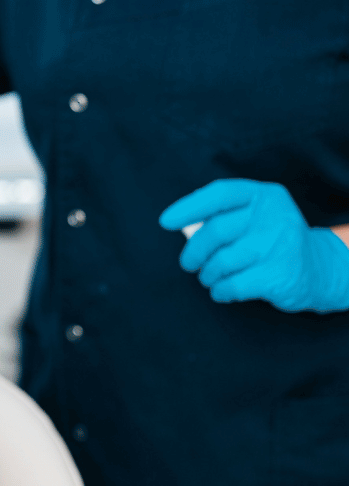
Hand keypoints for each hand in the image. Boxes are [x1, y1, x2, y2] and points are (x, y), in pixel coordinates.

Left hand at [159, 178, 348, 311]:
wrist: (318, 269)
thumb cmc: (271, 241)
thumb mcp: (255, 217)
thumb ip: (224, 215)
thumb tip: (181, 225)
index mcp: (264, 196)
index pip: (219, 194)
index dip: (189, 207)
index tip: (165, 221)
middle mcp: (274, 216)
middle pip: (215, 231)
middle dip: (194, 252)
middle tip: (189, 263)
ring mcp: (279, 245)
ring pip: (221, 261)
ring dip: (208, 274)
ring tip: (211, 277)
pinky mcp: (279, 274)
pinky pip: (232, 285)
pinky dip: (220, 291)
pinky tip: (223, 290)